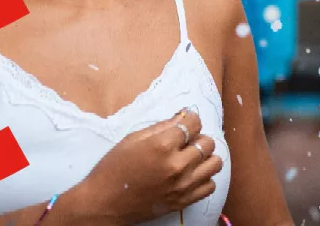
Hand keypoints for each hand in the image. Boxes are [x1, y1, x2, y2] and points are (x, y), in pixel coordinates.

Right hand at [70, 109, 222, 224]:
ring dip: (205, 157)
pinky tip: (191, 174)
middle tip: (185, 141)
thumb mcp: (132, 139)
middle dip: (198, 137)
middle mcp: (177, 165)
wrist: (104, 204)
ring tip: (191, 157)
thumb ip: (161, 126)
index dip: (190, 119)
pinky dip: (204, 178)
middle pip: (207, 142)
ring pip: (215, 163)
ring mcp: (183, 185)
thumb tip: (183, 115)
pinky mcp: (184, 201)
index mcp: (162, 145)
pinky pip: (210, 185)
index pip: (194, 123)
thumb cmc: (113, 169)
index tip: (185, 121)